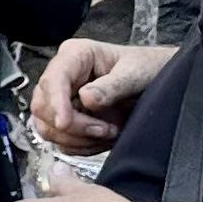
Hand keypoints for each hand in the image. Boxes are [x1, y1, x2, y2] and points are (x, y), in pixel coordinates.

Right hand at [30, 38, 174, 154]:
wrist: (159, 81)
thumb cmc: (150, 68)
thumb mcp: (137, 73)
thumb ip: (113, 86)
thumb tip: (86, 98)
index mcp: (76, 55)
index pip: (53, 79)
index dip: (55, 103)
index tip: (64, 122)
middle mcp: (64, 77)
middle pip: (43, 107)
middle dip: (71, 126)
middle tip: (103, 129)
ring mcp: (63, 99)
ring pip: (47, 127)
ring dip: (76, 139)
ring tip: (108, 132)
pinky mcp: (68, 119)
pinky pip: (61, 141)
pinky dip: (81, 146)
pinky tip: (102, 138)